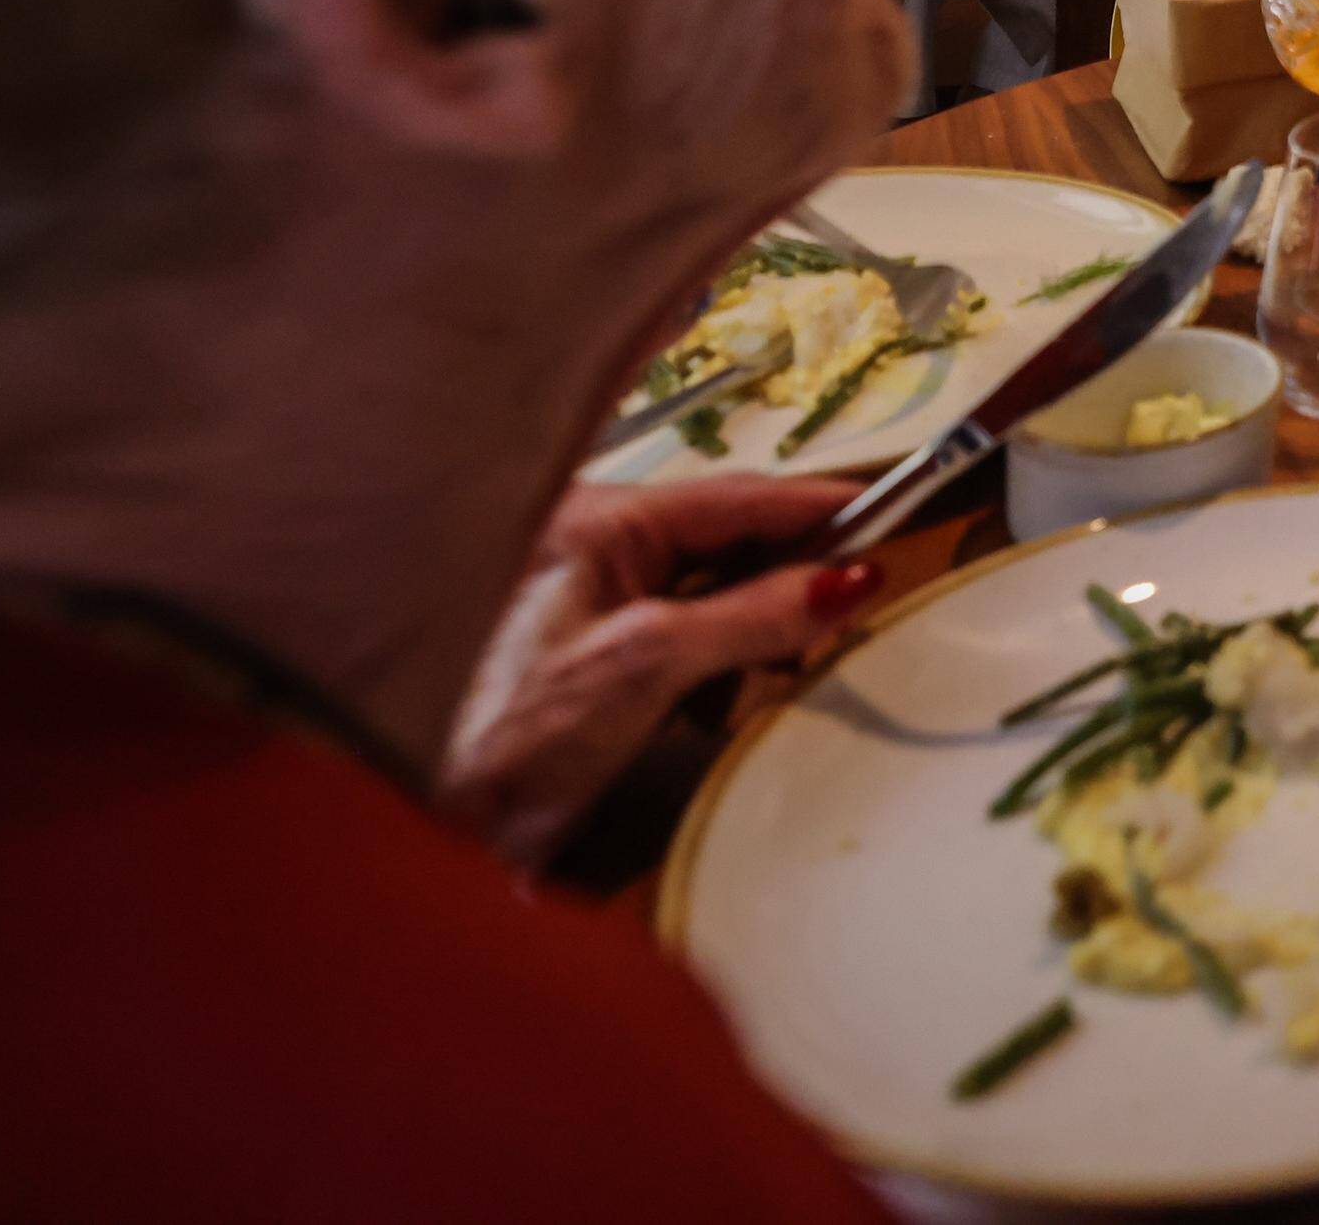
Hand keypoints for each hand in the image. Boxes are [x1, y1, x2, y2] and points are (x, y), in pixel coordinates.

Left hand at [440, 475, 875, 867]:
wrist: (427, 821)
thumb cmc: (516, 729)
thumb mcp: (651, 662)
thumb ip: (755, 614)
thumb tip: (850, 579)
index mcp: (598, 522)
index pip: (734, 497)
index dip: (816, 504)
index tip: (891, 509)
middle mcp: (593, 549)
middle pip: (726, 542)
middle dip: (787, 576)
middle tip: (846, 611)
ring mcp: (590, 605)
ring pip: (709, 592)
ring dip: (752, 631)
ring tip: (778, 670)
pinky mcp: (592, 661)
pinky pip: (682, 638)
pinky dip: (716, 667)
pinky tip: (719, 707)